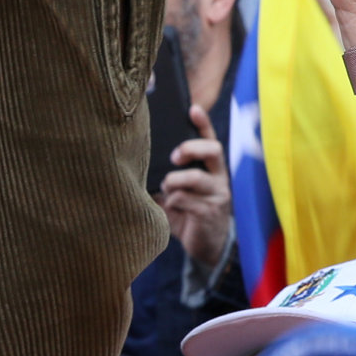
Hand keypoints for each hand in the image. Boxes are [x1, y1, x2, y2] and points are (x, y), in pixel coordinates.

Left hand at [161, 104, 231, 270]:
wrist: (205, 246)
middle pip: (213, 150)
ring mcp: (217, 195)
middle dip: (191, 148)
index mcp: (211, 168)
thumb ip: (165, 176)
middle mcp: (218, 178)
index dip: (203, 123)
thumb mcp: (176, 192)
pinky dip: (172, 202)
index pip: (210, 140)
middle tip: (174, 156)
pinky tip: (169, 207)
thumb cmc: (187, 213)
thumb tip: (137, 162)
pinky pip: (186, 200)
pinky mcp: (210, 212)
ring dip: (174, 181)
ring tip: (166, 187)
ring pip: (196, 178)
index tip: (193, 109)